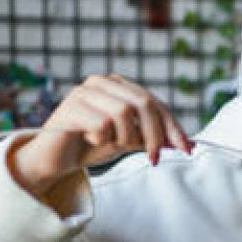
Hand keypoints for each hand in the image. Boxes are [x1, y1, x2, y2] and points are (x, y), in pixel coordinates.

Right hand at [9, 74, 190, 197]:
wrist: (55, 159)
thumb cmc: (91, 146)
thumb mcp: (128, 141)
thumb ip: (153, 138)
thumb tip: (187, 143)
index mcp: (119, 85)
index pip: (155, 102)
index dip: (173, 126)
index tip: (186, 148)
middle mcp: (103, 82)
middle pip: (144, 103)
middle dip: (155, 134)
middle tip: (154, 157)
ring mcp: (85, 91)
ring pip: (124, 113)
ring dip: (124, 137)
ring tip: (110, 144)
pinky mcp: (71, 106)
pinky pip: (102, 124)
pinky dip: (102, 139)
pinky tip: (89, 140)